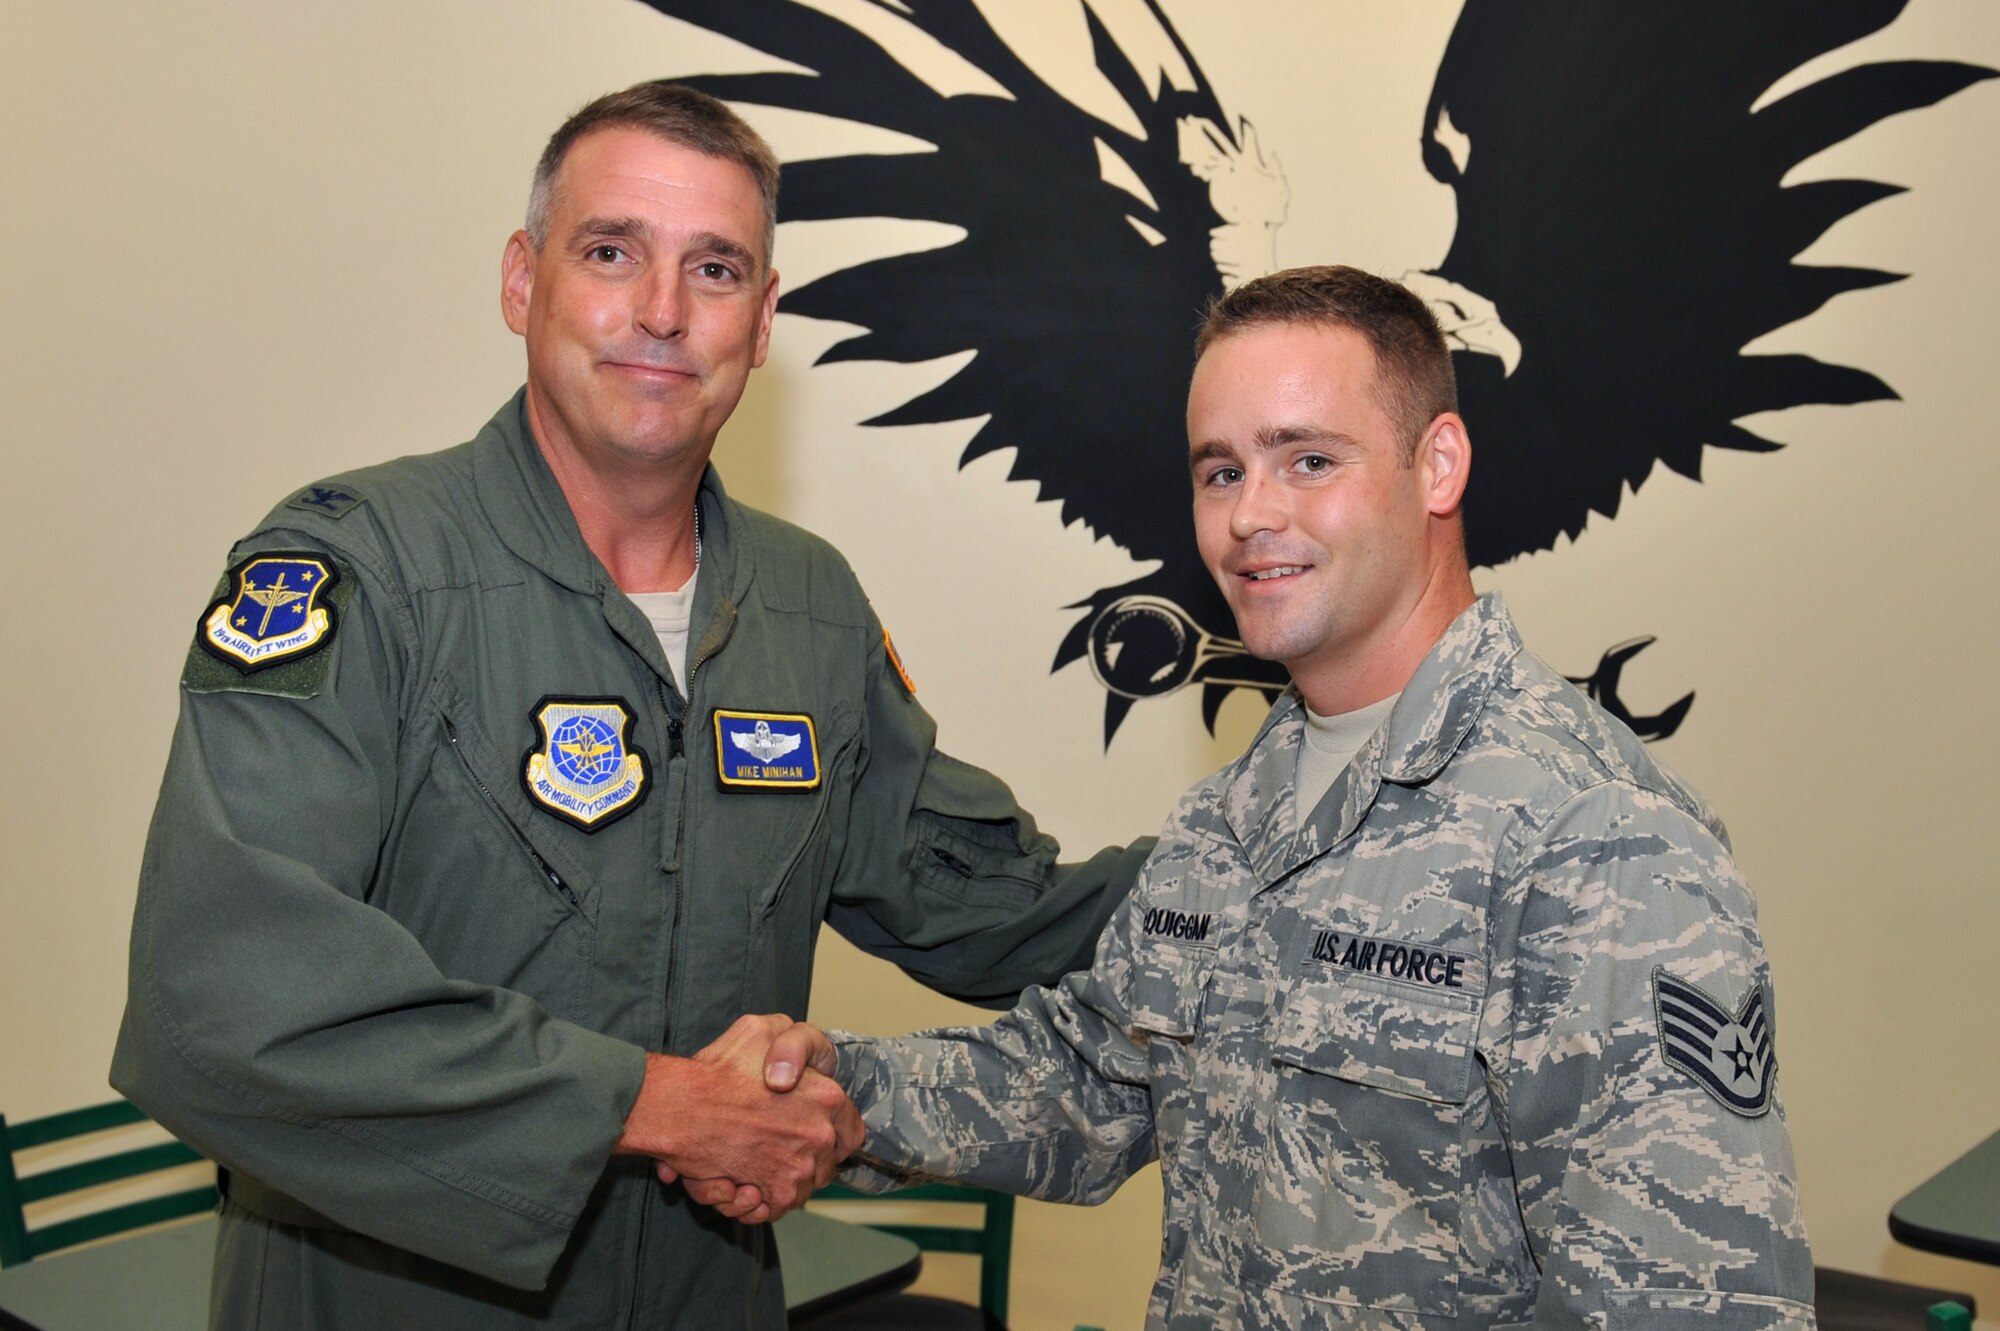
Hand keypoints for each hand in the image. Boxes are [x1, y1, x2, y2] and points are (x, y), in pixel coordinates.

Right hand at [617, 1015, 861, 1219]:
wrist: (679, 1106)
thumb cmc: (717, 1068)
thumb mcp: (762, 1029)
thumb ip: (792, 1042)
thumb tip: (796, 1071)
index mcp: (827, 1097)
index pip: (851, 1130)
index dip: (831, 1134)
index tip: (808, 1134)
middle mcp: (820, 1134)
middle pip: (826, 1163)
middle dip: (801, 1161)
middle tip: (770, 1150)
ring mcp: (801, 1168)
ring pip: (799, 1187)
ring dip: (773, 1182)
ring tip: (742, 1167)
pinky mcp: (775, 1193)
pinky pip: (775, 1209)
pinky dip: (754, 1204)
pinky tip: (732, 1184)